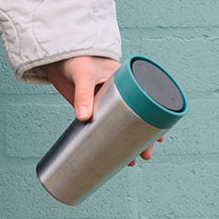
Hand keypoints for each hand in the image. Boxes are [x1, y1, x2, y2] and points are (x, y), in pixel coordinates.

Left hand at [46, 54, 163, 166]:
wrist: (58, 57)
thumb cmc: (77, 58)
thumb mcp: (83, 75)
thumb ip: (83, 95)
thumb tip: (84, 118)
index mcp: (128, 81)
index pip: (147, 104)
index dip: (155, 121)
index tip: (159, 137)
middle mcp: (121, 94)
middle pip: (137, 119)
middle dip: (143, 138)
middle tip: (145, 155)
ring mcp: (106, 103)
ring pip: (122, 125)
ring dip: (127, 143)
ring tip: (131, 162)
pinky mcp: (93, 110)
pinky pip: (104, 127)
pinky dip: (109, 140)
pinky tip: (112, 154)